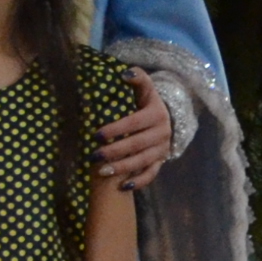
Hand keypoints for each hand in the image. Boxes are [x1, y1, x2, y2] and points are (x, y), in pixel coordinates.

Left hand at [97, 75, 173, 190]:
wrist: (167, 118)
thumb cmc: (146, 103)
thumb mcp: (145, 89)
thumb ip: (137, 78)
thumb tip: (125, 73)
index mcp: (157, 114)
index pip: (134, 122)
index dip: (116, 129)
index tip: (96, 134)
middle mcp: (162, 133)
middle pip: (137, 144)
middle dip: (114, 151)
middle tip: (94, 156)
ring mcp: (162, 149)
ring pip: (142, 161)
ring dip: (122, 168)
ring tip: (101, 172)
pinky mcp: (161, 162)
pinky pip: (151, 174)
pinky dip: (138, 181)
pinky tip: (123, 187)